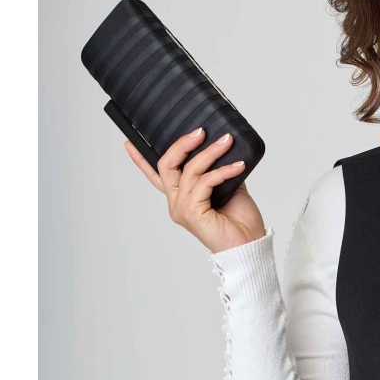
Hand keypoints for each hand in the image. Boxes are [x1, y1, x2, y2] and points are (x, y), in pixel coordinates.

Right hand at [124, 126, 265, 253]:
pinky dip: (222, 171)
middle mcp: (177, 203)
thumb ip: (220, 171)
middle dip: (182, 144)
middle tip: (200, 131)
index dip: (141, 160)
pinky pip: (205, 182)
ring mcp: (182, 208)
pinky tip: (238, 166)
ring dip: (210, 152)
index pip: (157, 176)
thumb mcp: (230, 189)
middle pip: (167, 165)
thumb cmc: (241, 224)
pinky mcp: (192, 212)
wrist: (250, 247)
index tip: (129, 142)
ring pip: (190, 169)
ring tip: (227, 142)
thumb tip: (223, 149)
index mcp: (182, 198)